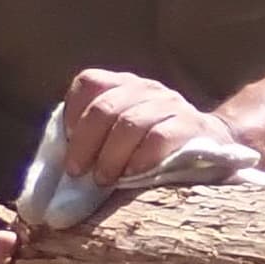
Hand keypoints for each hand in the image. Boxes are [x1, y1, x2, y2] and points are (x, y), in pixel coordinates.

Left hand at [59, 67, 259, 186]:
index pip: (90, 83)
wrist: (213, 152)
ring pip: (131, 123)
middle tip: (79, 173)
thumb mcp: (119, 137)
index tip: (67, 147)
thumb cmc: (152, 151)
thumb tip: (51, 174)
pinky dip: (140, 158)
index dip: (73, 114)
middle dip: (86, 143)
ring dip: (111, 156)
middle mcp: (148, 89)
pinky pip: (160, 137)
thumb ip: (92, 141)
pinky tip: (133, 175)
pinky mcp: (193, 126)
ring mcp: (173, 104)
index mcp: (125, 86)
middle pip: (106, 107)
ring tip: (105, 180)